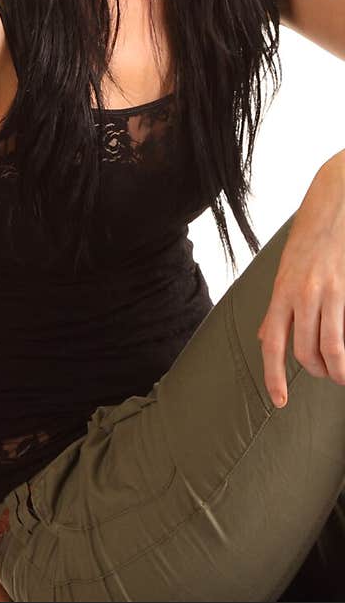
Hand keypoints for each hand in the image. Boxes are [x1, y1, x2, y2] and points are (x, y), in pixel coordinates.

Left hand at [257, 150, 344, 405]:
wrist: (335, 201)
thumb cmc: (311, 236)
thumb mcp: (285, 269)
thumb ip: (277, 307)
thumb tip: (265, 337)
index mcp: (280, 291)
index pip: (271, 344)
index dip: (273, 376)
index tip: (279, 401)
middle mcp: (298, 294)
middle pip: (301, 351)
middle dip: (314, 372)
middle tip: (324, 374)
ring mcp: (324, 291)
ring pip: (326, 348)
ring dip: (334, 369)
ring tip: (340, 374)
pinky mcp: (344, 289)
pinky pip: (342, 334)